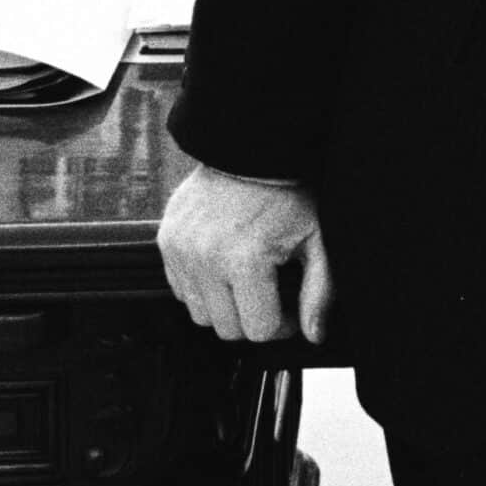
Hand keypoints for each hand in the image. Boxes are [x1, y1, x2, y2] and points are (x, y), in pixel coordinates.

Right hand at [157, 165, 332, 343]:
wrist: (252, 150)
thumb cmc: (290, 193)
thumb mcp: (317, 239)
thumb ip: (319, 291)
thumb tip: (314, 335)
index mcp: (245, 261)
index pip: (259, 329)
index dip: (283, 325)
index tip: (292, 309)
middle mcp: (205, 260)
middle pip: (227, 328)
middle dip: (254, 318)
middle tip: (273, 295)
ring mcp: (180, 251)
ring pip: (200, 314)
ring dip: (225, 306)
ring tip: (249, 279)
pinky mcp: (166, 242)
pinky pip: (180, 289)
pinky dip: (202, 288)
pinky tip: (225, 266)